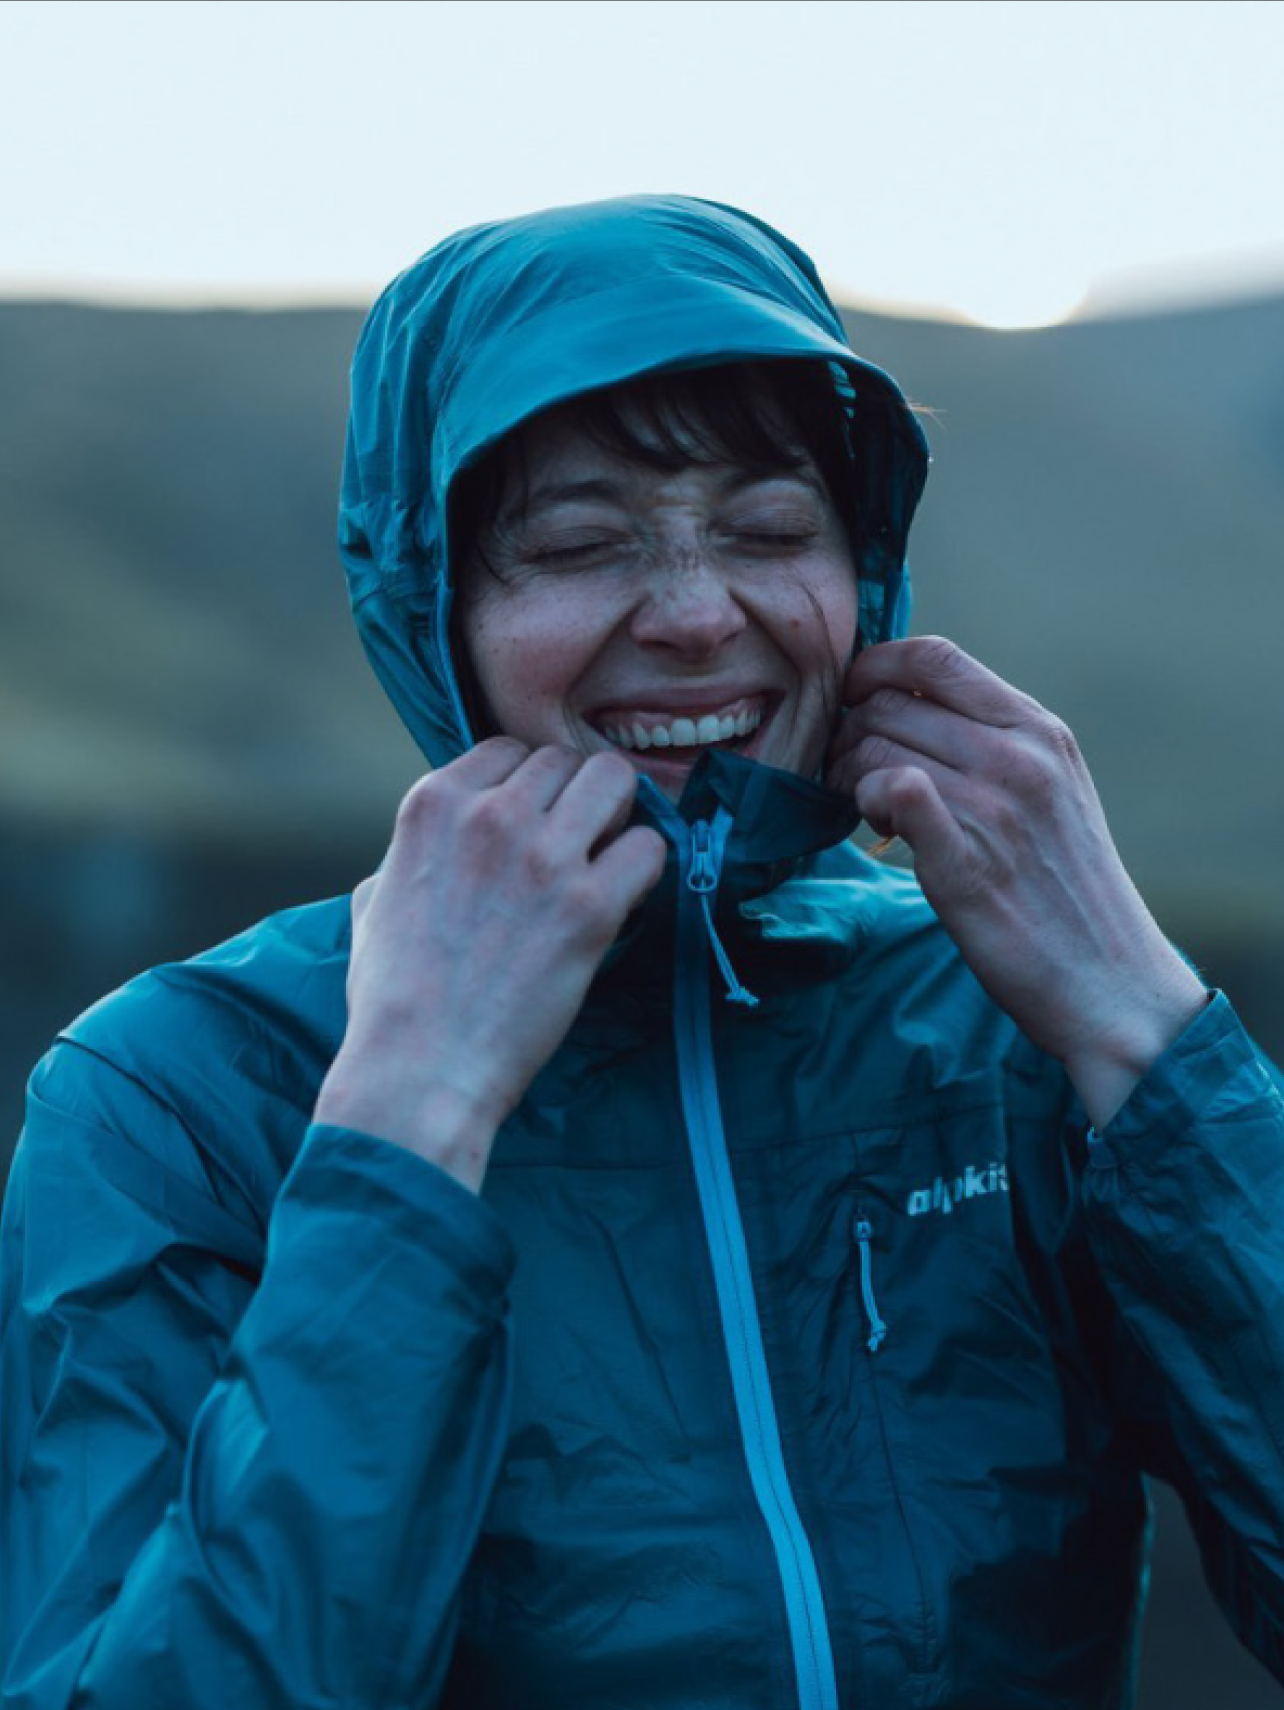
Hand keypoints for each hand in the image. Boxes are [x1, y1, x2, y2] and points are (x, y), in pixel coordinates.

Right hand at [315, 739, 665, 1188]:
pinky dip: (644, 868)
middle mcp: (489, 815)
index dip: (526, 787)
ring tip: (606, 859)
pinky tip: (623, 899)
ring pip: (615, 780)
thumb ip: (406, 856)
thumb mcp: (373, 901)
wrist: (419, 1068)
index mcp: (432, 805)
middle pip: (563, 761)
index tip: (532, 824)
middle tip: (576, 846)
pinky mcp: (590, 905)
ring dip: (617, 815)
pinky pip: (649, 847)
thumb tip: (426, 852)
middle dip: (574, 798)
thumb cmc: (390, 999)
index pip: (506, 750)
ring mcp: (542, 856)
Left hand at [826, 637, 1207, 1127]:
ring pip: (876, 749)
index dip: (875, 667)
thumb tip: (911, 708)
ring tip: (869, 808)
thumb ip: (994, 742)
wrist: (1109, 980)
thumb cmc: (1068, 888)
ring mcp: (993, 807)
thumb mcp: (1052, 789)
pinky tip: (878, 827)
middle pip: (891, 705)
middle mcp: (1018, 757)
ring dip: (852, 775)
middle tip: (848, 771)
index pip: (936, 658)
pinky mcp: (964, 861)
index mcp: (1038, 730)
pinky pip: (894, 791)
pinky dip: (867, 801)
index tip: (853, 696)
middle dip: (851, 732)